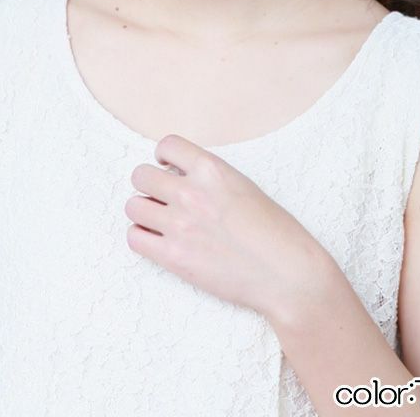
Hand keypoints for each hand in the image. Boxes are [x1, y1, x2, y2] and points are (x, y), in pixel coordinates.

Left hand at [125, 133, 331, 322]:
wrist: (286, 273)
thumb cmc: (274, 230)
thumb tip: (179, 177)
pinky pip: (134, 238)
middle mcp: (191, 192)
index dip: (163, 157)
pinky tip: (157, 240)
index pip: (167, 145)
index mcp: (212, 169)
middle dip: (149, 185)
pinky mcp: (173, 256)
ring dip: (143, 211)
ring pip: (133, 206)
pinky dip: (141, 237)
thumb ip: (209, 177)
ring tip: (159, 220)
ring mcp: (179, 224)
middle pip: (141, 176)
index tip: (168, 167)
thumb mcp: (243, 186)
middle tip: (163, 198)